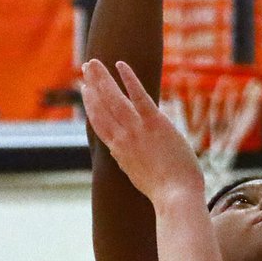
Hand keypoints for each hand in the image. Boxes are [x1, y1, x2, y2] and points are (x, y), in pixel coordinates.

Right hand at [81, 58, 204, 205]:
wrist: (176, 197)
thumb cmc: (164, 191)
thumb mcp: (137, 175)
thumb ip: (127, 158)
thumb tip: (117, 149)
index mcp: (118, 151)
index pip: (99, 122)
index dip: (91, 104)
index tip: (85, 90)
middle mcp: (123, 138)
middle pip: (102, 106)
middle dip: (92, 85)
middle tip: (84, 67)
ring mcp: (137, 130)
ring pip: (113, 99)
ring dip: (101, 78)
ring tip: (93, 63)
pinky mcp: (155, 123)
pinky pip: (139, 96)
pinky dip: (128, 79)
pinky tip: (120, 65)